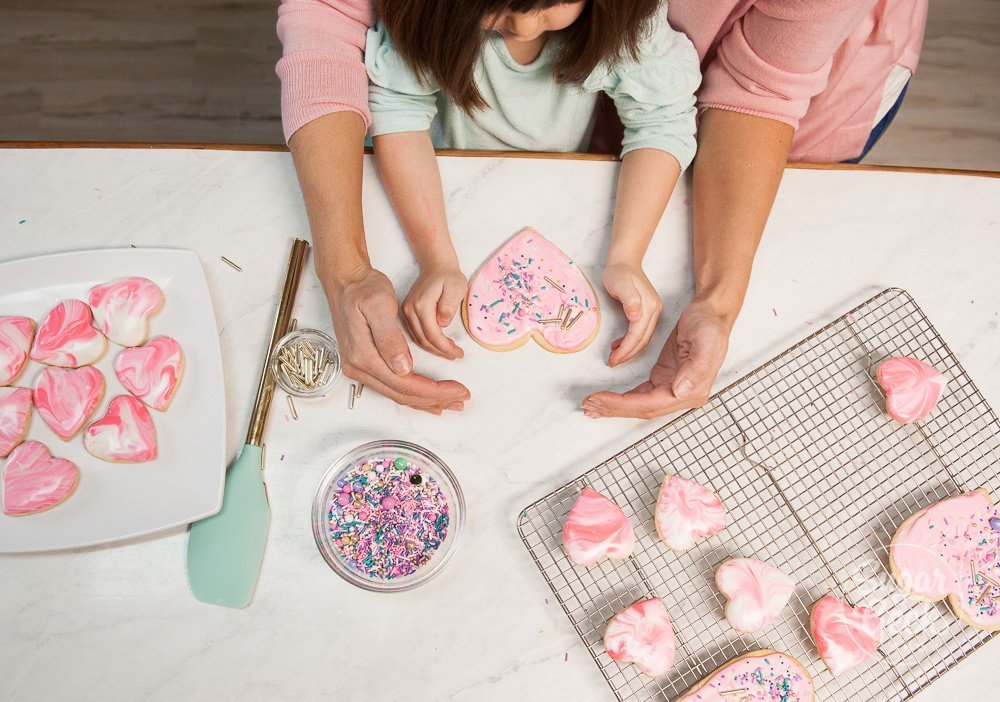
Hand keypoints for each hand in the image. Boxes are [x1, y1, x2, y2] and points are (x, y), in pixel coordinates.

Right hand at [325, 265, 469, 413]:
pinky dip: (412, 394)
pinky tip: (427, 399)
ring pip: (397, 394)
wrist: (344, 281)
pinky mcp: (363, 365)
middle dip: (435, 399)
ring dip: (425, 401)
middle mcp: (358, 368)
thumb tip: (403, 368)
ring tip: (451, 403)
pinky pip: (391, 387)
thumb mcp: (379, 305)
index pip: (405, 384)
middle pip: (402, 395)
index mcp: (363, 355)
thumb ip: (389, 337)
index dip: (434, 391)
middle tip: (462, 398)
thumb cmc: (363, 289)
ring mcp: (359, 368)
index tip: (458, 390)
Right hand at [401, 264, 466, 359]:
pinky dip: (428, 343)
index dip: (446, 347)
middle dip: (441, 351)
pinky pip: (416, 334)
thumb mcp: (456, 287)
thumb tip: (442, 323)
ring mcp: (405, 312)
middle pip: (424, 340)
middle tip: (456, 355)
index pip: (432, 334)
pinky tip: (440, 345)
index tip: (459, 353)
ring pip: (418, 339)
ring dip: (434, 349)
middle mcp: (410, 309)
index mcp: (421, 304)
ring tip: (450, 352)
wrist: (436, 267)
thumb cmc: (449, 277)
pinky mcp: (406, 313)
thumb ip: (449, 305)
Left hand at [582, 300, 730, 418]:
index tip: (600, 400)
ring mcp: (672, 389)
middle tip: (588, 406)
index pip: (651, 404)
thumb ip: (698, 369)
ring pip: (639, 405)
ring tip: (591, 406)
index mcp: (693, 391)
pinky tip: (606, 400)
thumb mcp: (708, 341)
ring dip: (614, 406)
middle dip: (613, 408)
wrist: (710, 314)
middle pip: (642, 409)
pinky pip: (640, 395)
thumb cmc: (710, 325)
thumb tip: (680, 392)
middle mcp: (682, 395)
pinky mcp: (664, 380)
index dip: (623, 405)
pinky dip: (622, 398)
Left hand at [602, 262, 662, 366]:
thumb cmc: (618, 272)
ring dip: (630, 350)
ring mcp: (653, 311)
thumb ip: (629, 299)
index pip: (637, 335)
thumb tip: (636, 316)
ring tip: (615, 357)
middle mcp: (654, 311)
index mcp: (648, 307)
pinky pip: (641, 332)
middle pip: (642, 340)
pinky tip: (619, 344)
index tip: (613, 359)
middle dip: (628, 354)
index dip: (625, 350)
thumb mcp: (620, 283)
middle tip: (613, 362)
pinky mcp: (648, 312)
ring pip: (643, 338)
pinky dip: (631, 341)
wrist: (624, 262)